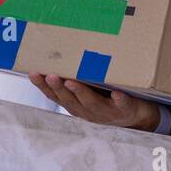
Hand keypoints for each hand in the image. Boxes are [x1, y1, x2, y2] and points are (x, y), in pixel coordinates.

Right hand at [29, 73, 161, 130]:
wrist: (137, 116)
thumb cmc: (109, 98)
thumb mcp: (91, 90)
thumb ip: (77, 77)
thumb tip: (61, 53)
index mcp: (77, 106)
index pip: (56, 96)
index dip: (43, 86)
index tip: (33, 73)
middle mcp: (88, 112)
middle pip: (70, 101)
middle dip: (58, 88)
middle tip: (50, 75)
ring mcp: (107, 112)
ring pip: (91, 103)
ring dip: (81, 92)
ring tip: (72, 81)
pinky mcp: (125, 110)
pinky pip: (122, 105)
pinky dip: (119, 99)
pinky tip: (117, 93)